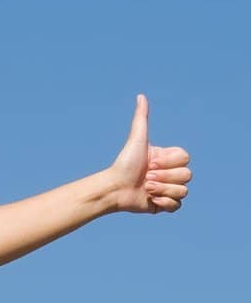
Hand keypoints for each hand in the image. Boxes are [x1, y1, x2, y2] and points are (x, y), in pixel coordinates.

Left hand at [110, 95, 191, 213]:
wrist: (114, 188)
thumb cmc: (124, 163)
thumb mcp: (136, 139)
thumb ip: (141, 118)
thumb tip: (141, 96)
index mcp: (168, 158)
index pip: (186, 158)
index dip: (169, 162)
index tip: (150, 162)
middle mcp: (170, 173)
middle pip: (187, 176)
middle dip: (165, 177)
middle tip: (146, 177)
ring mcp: (167, 190)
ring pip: (183, 191)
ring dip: (163, 190)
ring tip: (146, 188)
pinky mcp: (163, 205)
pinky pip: (177, 206)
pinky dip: (164, 203)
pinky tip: (149, 199)